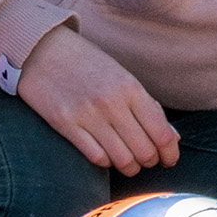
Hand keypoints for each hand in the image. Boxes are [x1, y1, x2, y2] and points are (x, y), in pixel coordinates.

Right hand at [13, 24, 174, 175]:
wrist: (43, 49)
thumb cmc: (88, 64)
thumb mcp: (123, 78)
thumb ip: (147, 107)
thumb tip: (173, 138)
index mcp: (131, 88)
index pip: (162, 133)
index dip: (170, 153)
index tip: (169, 160)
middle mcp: (112, 103)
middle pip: (144, 151)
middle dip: (150, 161)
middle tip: (147, 160)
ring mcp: (88, 115)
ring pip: (122, 160)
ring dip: (130, 167)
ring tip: (129, 163)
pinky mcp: (65, 125)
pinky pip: (96, 157)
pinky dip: (106, 162)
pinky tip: (107, 155)